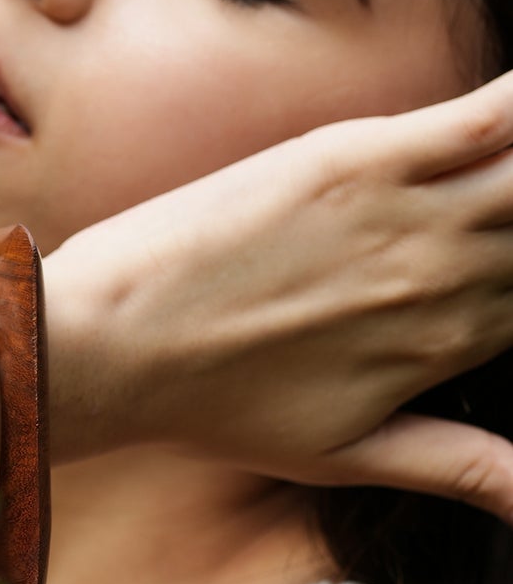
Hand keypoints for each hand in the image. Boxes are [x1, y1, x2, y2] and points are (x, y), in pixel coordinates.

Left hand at [46, 70, 512, 519]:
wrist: (109, 353)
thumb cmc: (209, 407)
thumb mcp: (344, 460)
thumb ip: (458, 468)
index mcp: (446, 347)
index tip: (505, 258)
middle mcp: (445, 283)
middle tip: (502, 214)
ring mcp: (407, 218)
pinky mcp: (359, 160)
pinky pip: (494, 115)